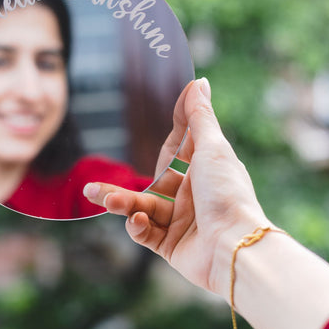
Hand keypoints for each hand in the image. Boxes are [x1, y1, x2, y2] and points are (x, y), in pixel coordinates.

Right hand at [83, 78, 268, 296]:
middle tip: (93, 188)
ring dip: (120, 205)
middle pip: (148, 185)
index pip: (178, 147)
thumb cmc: (227, 193)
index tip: (165, 106)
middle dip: (121, 187)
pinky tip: (139, 223)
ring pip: (139, 210)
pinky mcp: (171, 246)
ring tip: (102, 201)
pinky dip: (138, 229)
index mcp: (201, 171)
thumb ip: (200, 116)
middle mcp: (188, 196)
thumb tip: (199, 81)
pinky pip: (146, 234)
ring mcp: (178, 222)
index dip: (171, 131)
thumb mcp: (212, 148)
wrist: (235, 247)